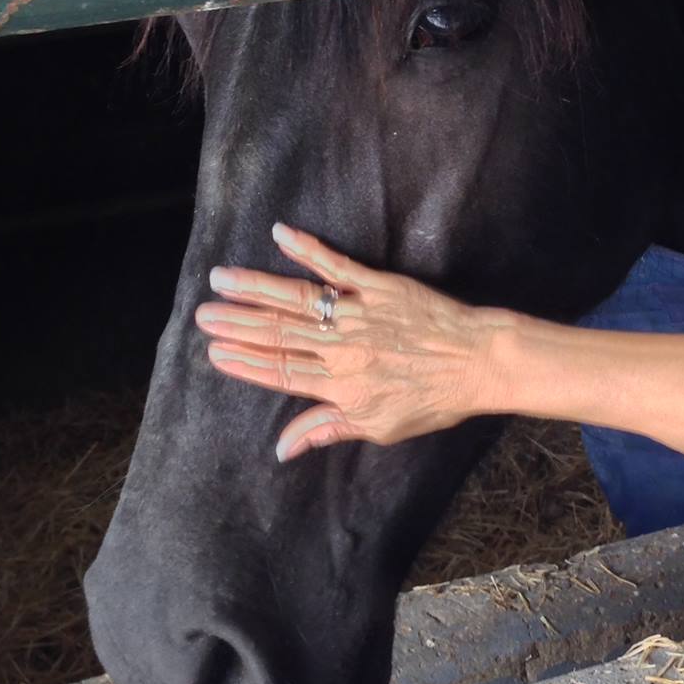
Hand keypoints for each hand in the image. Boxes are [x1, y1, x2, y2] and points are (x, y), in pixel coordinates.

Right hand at [196, 221, 506, 461]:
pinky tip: (281, 235)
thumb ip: (327, 430)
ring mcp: (360, 313)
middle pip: (279, 335)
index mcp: (342, 386)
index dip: (245, 363)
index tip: (215, 351)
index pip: (281, 372)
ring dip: (256, 289)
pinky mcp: (380, 286)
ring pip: (297, 300)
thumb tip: (282, 449)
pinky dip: (308, 249)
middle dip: (237, 324)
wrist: (480, 362)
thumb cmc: (434, 399)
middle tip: (202, 314)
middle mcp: (344, 348)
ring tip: (220, 280)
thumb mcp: (380, 428)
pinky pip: (338, 265)